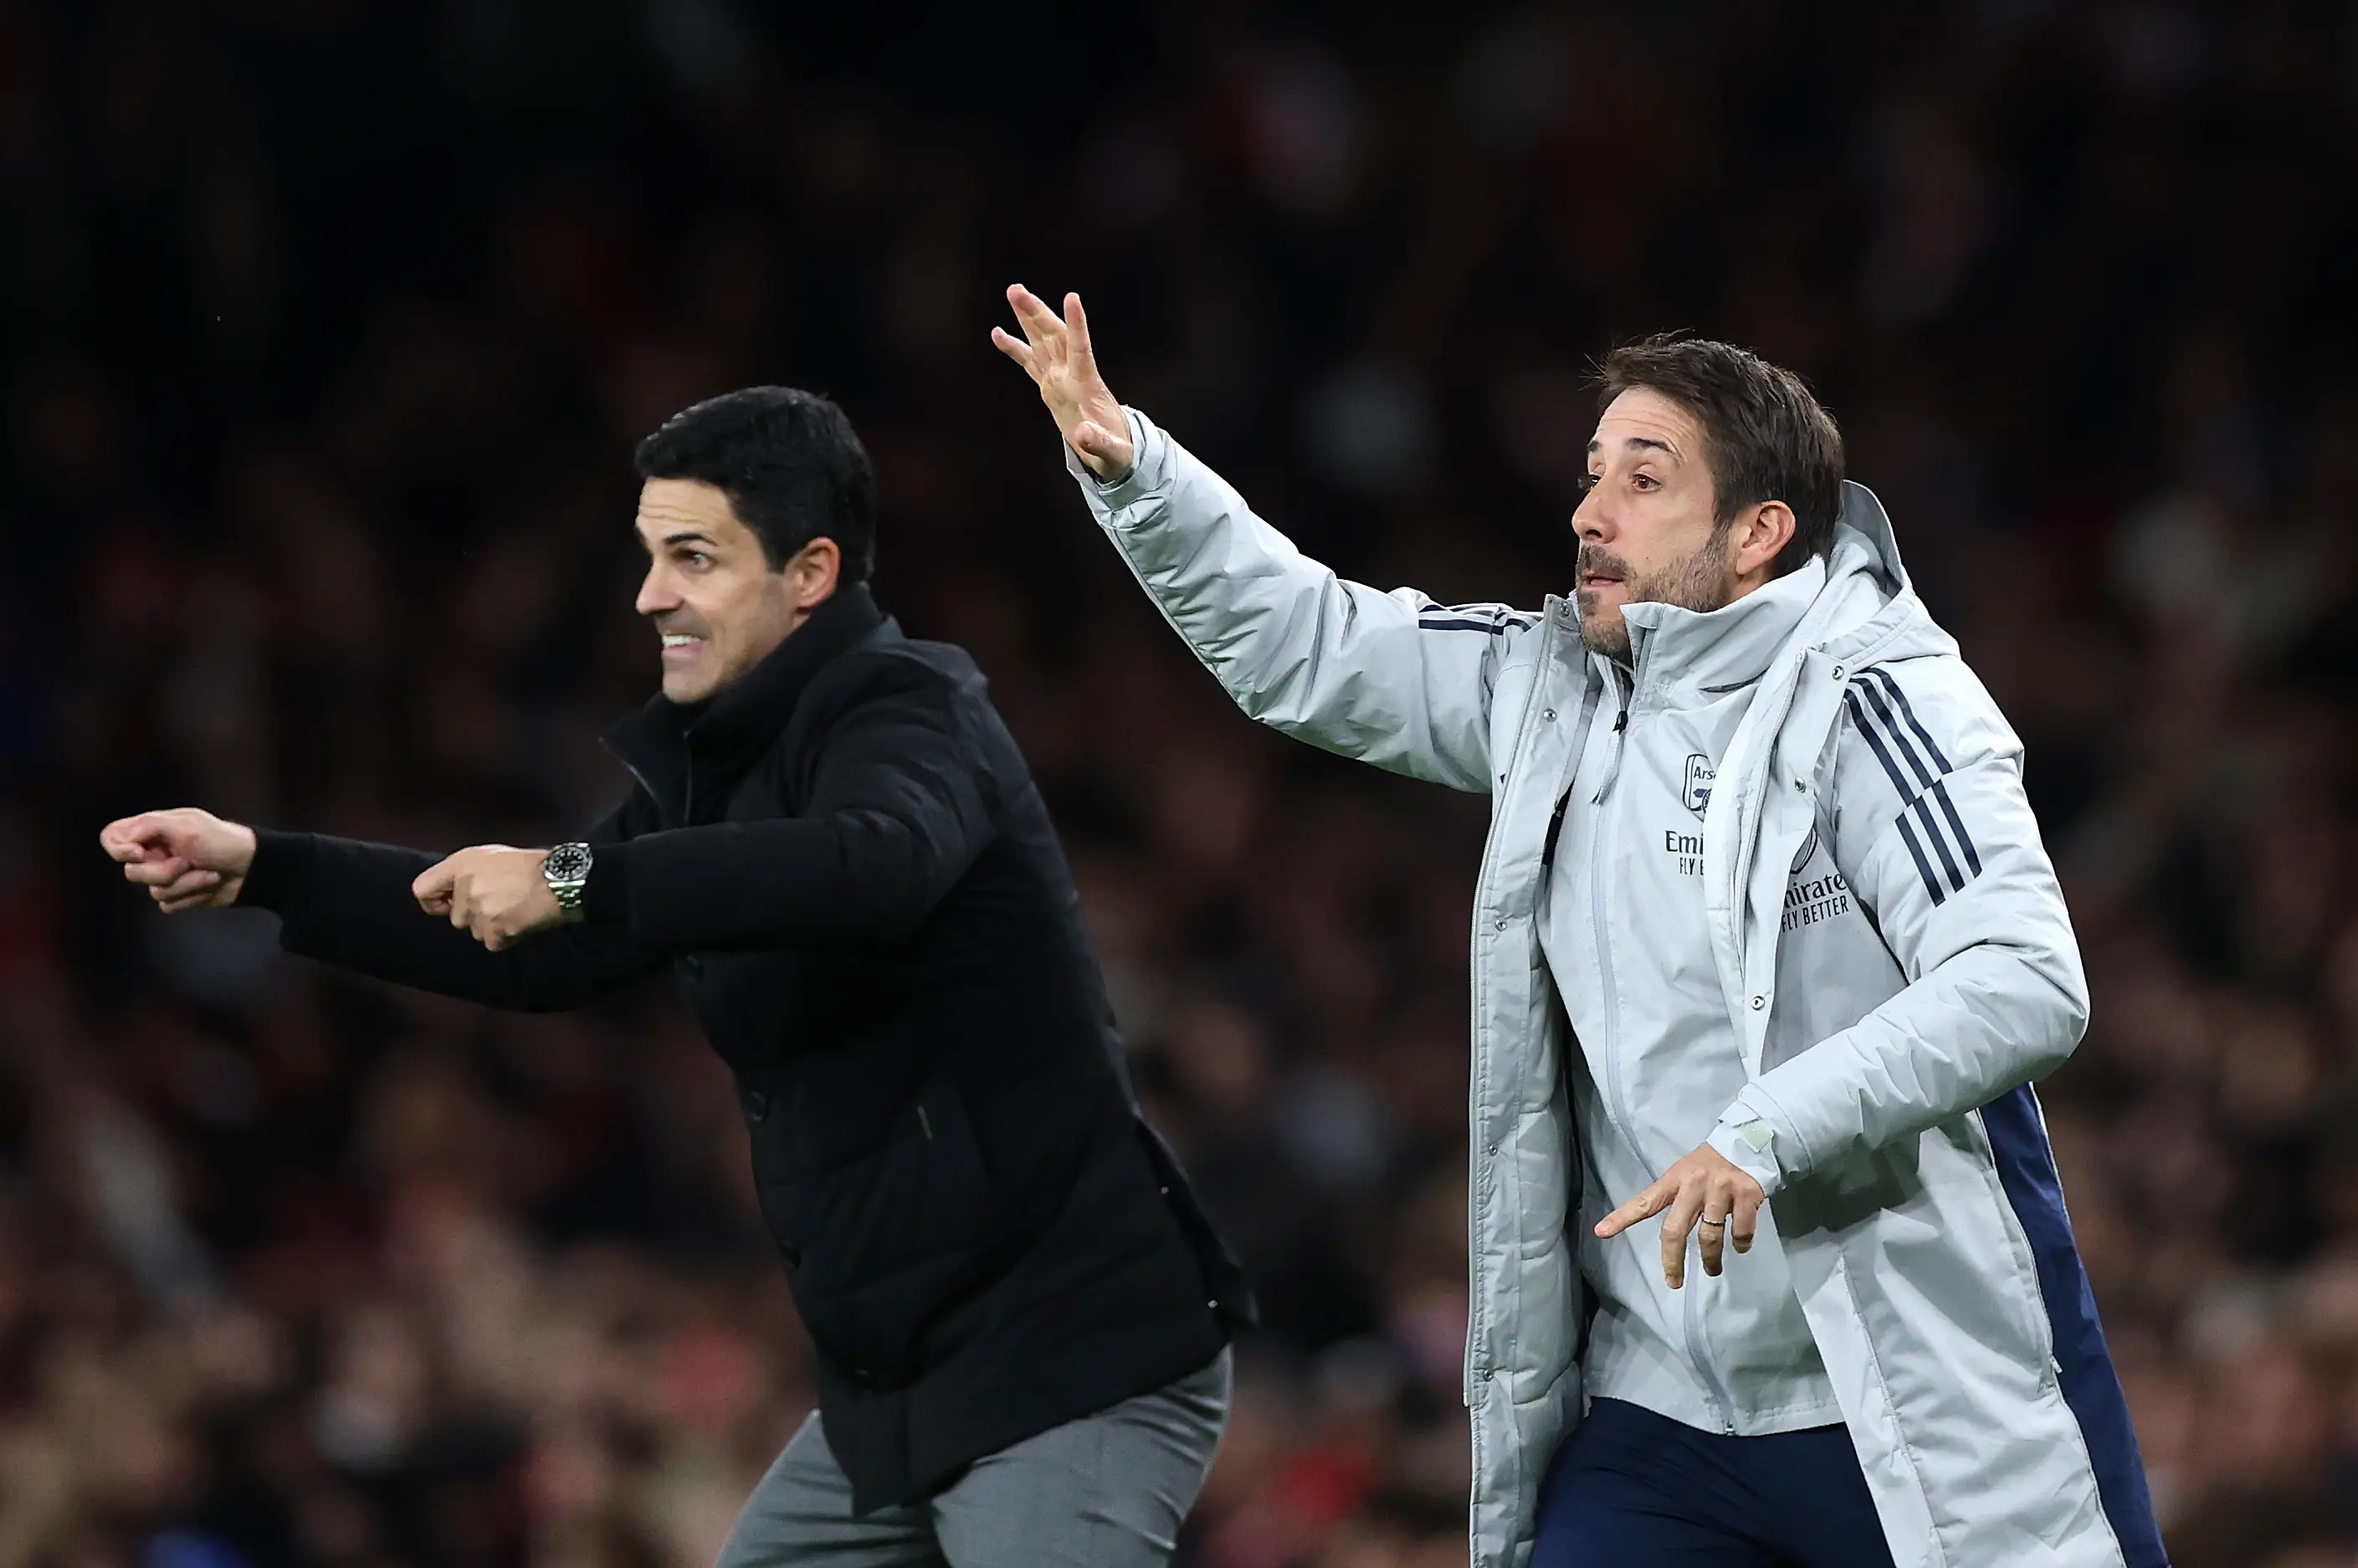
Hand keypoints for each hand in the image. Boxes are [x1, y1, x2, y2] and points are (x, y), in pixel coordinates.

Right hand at [100, 808, 256, 912]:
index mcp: (152, 831)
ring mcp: (166, 876)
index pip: (111, 837)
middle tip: (188, 862)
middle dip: (163, 872)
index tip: (139, 853)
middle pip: (131, 873)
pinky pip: (168, 905)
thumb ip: (149, 826)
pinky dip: (191, 897)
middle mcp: (154, 853)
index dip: (118, 849)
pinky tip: (209, 886)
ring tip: (209, 873)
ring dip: (186, 884)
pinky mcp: (179, 895)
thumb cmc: (222, 840)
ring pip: (153, 891)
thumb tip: (120, 837)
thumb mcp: (187, 825)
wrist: (253, 867)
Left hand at [413, 846, 564, 951]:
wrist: (560, 879)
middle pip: (456, 918)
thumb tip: (451, 893)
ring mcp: (480, 907)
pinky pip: (492, 942)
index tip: (448, 906)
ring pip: (475, 931)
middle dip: (476, 917)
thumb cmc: (530, 866)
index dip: (433, 903)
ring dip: (492, 926)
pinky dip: (505, 937)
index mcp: (461, 864)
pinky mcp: (495, 927)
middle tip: (501, 903)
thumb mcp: (491, 856)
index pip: (422, 890)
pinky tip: (520, 920)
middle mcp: (466, 885)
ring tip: (514, 909)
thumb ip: (466, 872)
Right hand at [991, 284, 1135, 479]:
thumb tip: (1082, 434)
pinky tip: (997, 332)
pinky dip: (1015, 347)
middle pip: (1054, 337)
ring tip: (1013, 292)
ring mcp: (1060, 378)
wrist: (1114, 450)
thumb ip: (1099, 443)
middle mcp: (1072, 376)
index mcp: (1088, 387)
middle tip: (1017, 289)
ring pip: (1042, 341)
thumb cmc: (1117, 452)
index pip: (1081, 350)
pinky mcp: (1050, 386)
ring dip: (1028, 317)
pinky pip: (1029, 362)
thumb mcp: (1112, 453)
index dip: (1077, 325)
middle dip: (1036, 312)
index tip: (1071, 297)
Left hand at [1594, 1142, 1765, 1288]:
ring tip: (1711, 1269)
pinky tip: (1739, 1246)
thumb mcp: (1684, 1173)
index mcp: (1674, 1179)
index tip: (1601, 1232)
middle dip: (1672, 1260)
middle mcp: (1694, 1184)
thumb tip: (1669, 1237)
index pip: (1644, 1201)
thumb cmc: (1709, 1163)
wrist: (1746, 1141)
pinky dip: (1740, 1244)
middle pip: (1675, 1230)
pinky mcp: (1746, 1195)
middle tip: (1673, 1281)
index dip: (1622, 1217)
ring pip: (1709, 1236)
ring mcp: (1720, 1190)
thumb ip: (1675, 1199)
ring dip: (1710, 1259)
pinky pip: (1741, 1231)